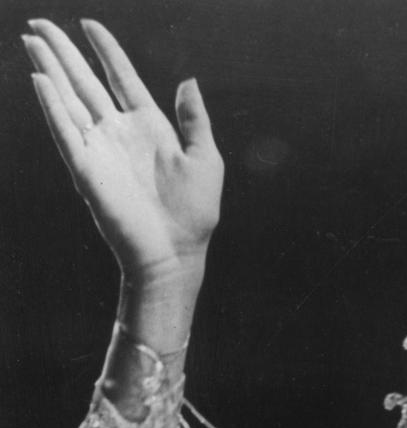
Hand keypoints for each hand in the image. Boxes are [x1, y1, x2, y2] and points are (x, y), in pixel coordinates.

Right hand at [24, 19, 221, 289]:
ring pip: (69, 99)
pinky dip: (52, 106)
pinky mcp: (87, 171)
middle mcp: (119, 134)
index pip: (120, 77)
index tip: (89, 24)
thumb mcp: (205, 160)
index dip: (105, 49)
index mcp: (148, 127)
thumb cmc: (194, 216)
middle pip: (85, 81)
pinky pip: (65, 132)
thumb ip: (196, 120)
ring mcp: (100, 150)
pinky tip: (40, 80)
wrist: (175, 256)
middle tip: (39, 21)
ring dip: (50, 68)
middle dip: (63, 51)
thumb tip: (188, 81)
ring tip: (31, 39)